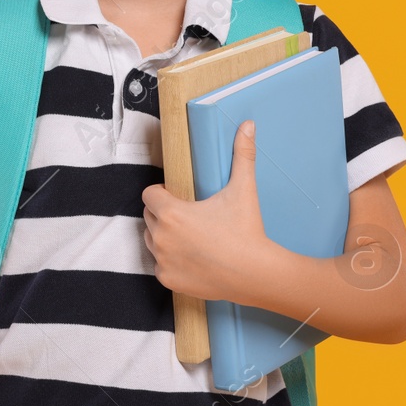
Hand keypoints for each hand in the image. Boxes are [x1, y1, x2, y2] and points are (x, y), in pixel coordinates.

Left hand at [142, 119, 275, 301]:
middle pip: (149, 216)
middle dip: (163, 213)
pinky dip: (171, 261)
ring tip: (190, 235)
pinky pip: (160, 265)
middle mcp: (161, 237)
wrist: (256, 273)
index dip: (163, 192)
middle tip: (189, 215)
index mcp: (171, 213)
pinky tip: (192, 257)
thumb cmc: (246, 230)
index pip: (149, 194)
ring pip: (152, 240)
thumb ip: (242, 154)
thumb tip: (248, 125)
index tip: (179, 196)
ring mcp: (163, 260)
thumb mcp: (243, 190)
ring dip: (164, 236)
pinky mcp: (168, 280)